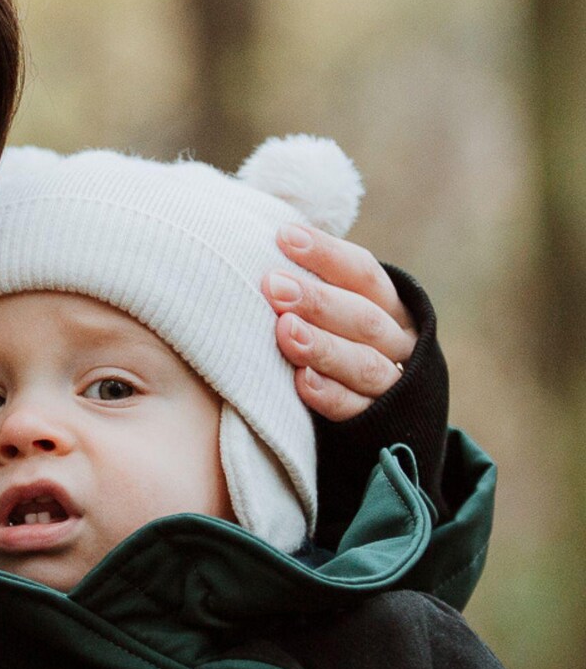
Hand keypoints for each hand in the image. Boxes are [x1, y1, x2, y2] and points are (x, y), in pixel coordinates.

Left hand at [262, 223, 417, 421]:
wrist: (387, 431)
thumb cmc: (345, 355)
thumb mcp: (343, 319)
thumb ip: (315, 288)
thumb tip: (269, 242)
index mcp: (391, 309)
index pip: (363, 274)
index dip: (327, 254)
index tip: (283, 236)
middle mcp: (399, 344)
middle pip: (364, 318)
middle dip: (318, 300)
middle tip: (273, 286)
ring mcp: (393, 387)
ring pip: (364, 363)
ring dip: (324, 346)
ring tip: (286, 330)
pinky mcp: (378, 426)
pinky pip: (357, 410)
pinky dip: (331, 395)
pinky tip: (302, 382)